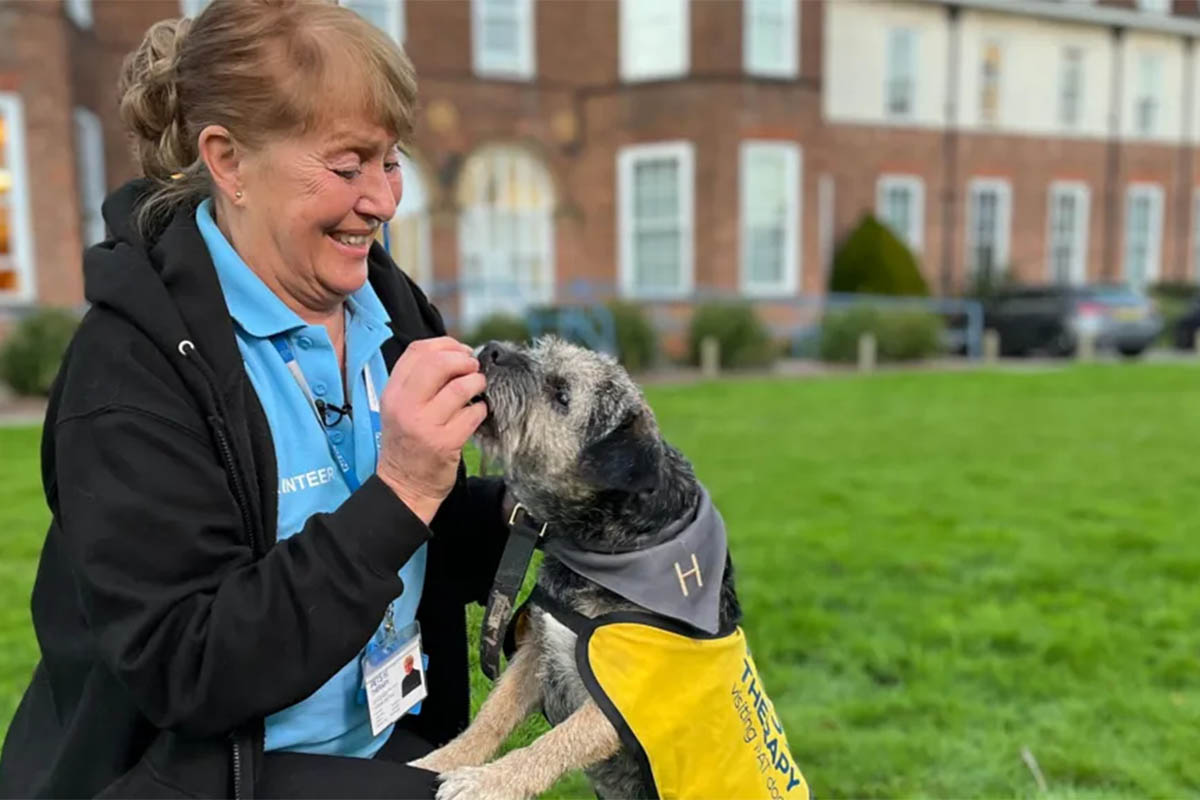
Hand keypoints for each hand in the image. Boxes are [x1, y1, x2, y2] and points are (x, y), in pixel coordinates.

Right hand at [376, 337, 486, 523]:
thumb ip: (419, 381)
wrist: (404, 486)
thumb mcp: (400, 408)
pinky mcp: (445, 443)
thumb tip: (456, 353)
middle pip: (439, 363)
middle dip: (464, 360)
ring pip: (460, 387)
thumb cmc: (408, 443)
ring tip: (478, 389)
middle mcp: (405, 405)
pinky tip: (476, 414)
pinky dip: (481, 410)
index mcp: (393, 392)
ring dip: (477, 383)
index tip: (461, 350)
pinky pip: (473, 414)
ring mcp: (424, 424)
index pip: (418, 351)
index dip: (446, 344)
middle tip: (474, 368)